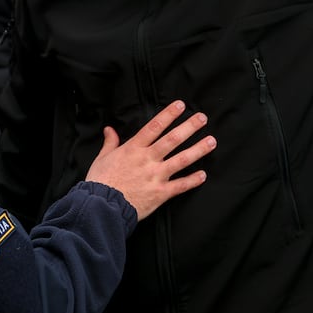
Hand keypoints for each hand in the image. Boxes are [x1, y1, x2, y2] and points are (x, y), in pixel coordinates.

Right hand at [85, 100, 213, 220]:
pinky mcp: (160, 193)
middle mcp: (147, 160)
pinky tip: (203, 175)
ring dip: (198, 150)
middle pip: (172, 139)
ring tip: (211, 141)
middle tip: (202, 118)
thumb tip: (109, 129)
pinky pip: (180, 186)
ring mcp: (155, 176)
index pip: (154, 127)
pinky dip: (192, 181)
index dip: (168, 114)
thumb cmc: (100, 182)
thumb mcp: (102, 158)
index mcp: (133, 149)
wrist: (102, 207)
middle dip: (189, 127)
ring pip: (181, 160)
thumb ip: (110, 143)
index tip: (181, 105)